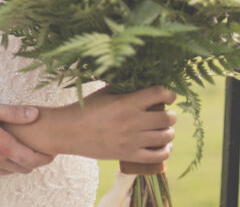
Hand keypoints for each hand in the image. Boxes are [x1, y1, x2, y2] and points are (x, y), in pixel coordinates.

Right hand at [0, 98, 54, 175]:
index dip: (45, 157)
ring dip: (20, 164)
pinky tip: (2, 153)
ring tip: (21, 150)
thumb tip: (34, 114)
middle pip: (24, 168)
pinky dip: (5, 166)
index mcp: (1, 146)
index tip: (52, 152)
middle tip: (40, 150)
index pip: (32, 159)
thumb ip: (12, 113)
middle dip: (35, 161)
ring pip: (11, 172)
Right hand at [60, 86, 176, 162]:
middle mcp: (132, 122)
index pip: (159, 94)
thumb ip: (125, 88)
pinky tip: (163, 145)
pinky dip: (165, 150)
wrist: (69, 131)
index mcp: (126, 102)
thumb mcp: (105, 92)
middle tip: (166, 113)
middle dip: (171, 114)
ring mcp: (132, 141)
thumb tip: (145, 82)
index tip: (169, 95)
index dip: (169, 93)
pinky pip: (158, 156)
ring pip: (166, 136)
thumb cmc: (86, 108)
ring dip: (169, 131)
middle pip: (167, 118)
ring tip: (164, 129)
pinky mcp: (129, 156)